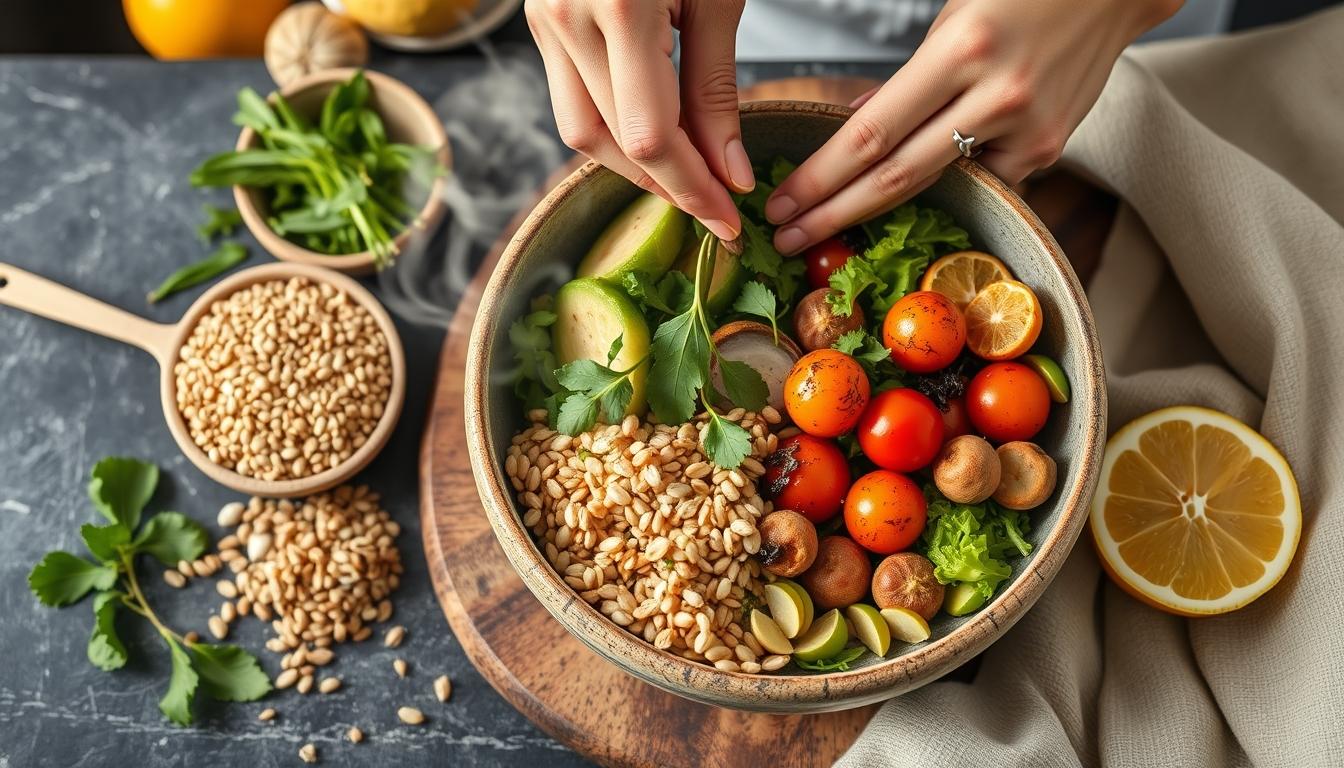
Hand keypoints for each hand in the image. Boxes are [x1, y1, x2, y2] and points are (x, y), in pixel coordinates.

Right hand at [525, 0, 752, 241]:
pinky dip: (613, 126)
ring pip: (582, 132)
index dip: (691, 188)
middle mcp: (567, 18)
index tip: (727, 218)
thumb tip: (728, 173)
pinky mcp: (542, 22)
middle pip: (612, 143)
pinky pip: (572, 99)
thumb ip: (716, 90)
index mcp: (620, 7)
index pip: (651, 136)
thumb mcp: (718, 1)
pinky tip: (656, 130)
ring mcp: (546, 21)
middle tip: (716, 202)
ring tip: (687, 171)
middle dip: (670, 183)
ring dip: (634, 164)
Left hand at [765, 0, 1181, 253]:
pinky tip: (921, 185)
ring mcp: (1028, 128)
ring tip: (831, 226)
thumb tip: (856, 123)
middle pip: (896, 176)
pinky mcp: (1049, 148)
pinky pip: (980, 179)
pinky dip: (947, 182)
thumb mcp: (951, 19)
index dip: (821, 177)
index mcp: (960, 51)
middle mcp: (996, 94)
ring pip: (936, 184)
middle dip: (833, 213)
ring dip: (875, 212)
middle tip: (786, 238)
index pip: (872, 134)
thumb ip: (906, 80)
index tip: (782, 203)